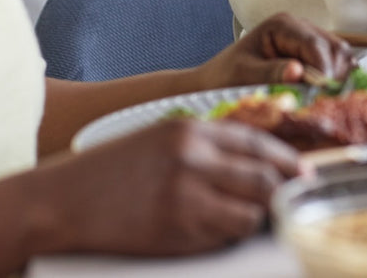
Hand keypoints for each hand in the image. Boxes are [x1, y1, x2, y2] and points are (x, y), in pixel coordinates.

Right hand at [36, 118, 303, 255]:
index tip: (304, 173)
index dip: (288, 160)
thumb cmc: (111, 171)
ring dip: (260, 218)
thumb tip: (257, 163)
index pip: (258, 142)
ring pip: (251, 211)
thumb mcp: (161, 139)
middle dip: (285, 192)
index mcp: (190, 130)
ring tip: (258, 220)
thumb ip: (207, 146)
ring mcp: (187, 195)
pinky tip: (224, 232)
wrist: (62, 200)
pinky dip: (232, 236)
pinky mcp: (178, 229)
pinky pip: (225, 236)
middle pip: (264, 177)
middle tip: (294, 201)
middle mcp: (193, 158)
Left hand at [198, 12, 352, 88]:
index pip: (314, 44)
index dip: (324, 69)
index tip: (323, 94)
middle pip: (334, 47)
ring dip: (338, 77)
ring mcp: (309, 40)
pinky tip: (325, 95)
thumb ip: (271, 73)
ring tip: (324, 98)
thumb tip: (298, 72)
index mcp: (283, 25)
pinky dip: (336, 79)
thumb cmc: (225, 76)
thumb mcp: (244, 75)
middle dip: (334, 73)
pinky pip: (336, 64)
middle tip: (325, 99)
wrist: (216, 81)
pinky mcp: (313, 55)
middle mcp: (300, 27)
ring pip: (341, 55)